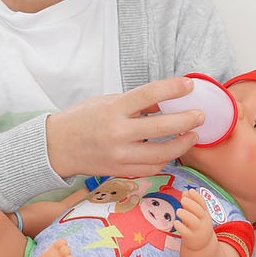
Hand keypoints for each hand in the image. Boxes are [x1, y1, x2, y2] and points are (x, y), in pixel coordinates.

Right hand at [46, 78, 204, 179]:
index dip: (173, 89)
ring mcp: (120, 155)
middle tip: (200, 115)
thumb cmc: (80, 120)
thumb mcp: (106, 102)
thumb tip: (165, 100)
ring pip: (162, 153)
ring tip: (192, 135)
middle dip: (187, 120)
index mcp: (113, 109)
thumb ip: (135, 103)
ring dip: (182, 144)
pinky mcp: (120, 170)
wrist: (55, 147)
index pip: (149, 94)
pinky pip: (151, 167)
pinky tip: (172, 151)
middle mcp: (118, 132)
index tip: (189, 86)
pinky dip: (165, 159)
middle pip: (162, 127)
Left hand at [173, 188, 215, 251]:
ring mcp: (197, 230)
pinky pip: (186, 232)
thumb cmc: (197, 225)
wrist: (203, 244)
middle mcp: (203, 221)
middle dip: (192, 204)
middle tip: (183, 199)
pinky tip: (176, 223)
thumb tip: (185, 191)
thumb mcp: (196, 214)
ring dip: (186, 215)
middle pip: (200, 212)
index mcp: (204, 213)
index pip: (202, 204)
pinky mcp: (191, 238)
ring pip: (194, 222)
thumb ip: (191, 203)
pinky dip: (181, 227)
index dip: (197, 197)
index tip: (190, 190)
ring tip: (178, 211)